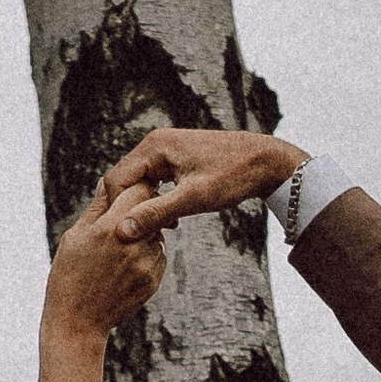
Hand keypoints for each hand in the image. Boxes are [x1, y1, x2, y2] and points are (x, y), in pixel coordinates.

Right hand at [45, 187, 166, 340]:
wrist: (77, 322)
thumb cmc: (69, 275)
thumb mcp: (75, 237)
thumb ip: (97, 208)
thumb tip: (107, 182)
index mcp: (110, 228)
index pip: (141, 190)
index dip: (139, 187)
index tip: (134, 190)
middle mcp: (133, 244)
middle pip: (153, 211)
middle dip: (144, 210)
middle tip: (129, 217)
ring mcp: (145, 264)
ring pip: (158, 234)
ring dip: (146, 235)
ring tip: (120, 250)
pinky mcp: (152, 280)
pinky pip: (158, 256)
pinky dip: (147, 256)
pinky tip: (125, 268)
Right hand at [97, 127, 307, 238]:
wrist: (266, 161)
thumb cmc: (233, 176)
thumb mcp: (193, 198)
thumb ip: (156, 213)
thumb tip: (122, 231)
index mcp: (154, 146)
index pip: (115, 181)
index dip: (115, 211)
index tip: (124, 237)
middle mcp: (154, 143)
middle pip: (123, 181)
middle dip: (127, 210)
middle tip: (140, 238)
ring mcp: (163, 149)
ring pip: (137, 184)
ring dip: (142, 208)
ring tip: (157, 231)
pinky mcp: (174, 159)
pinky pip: (152, 182)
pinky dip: (155, 201)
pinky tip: (170, 221)